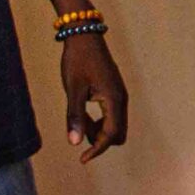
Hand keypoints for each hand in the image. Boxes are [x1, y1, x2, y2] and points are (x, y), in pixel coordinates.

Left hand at [62, 33, 129, 161]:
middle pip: (118, 133)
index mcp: (114, 99)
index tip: (82, 159)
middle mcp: (121, 98)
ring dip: (99, 131)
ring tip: (79, 123)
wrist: (84, 34)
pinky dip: (100, 121)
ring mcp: (119, 94)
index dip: (97, 149)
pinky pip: (112, 115)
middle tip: (79, 135)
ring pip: (115, 124)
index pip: (111, 134)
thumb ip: (75, 116)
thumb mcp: (73, 89)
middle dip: (101, 141)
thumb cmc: (77, 60)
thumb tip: (75, 143)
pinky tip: (84, 116)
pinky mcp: (114, 90)